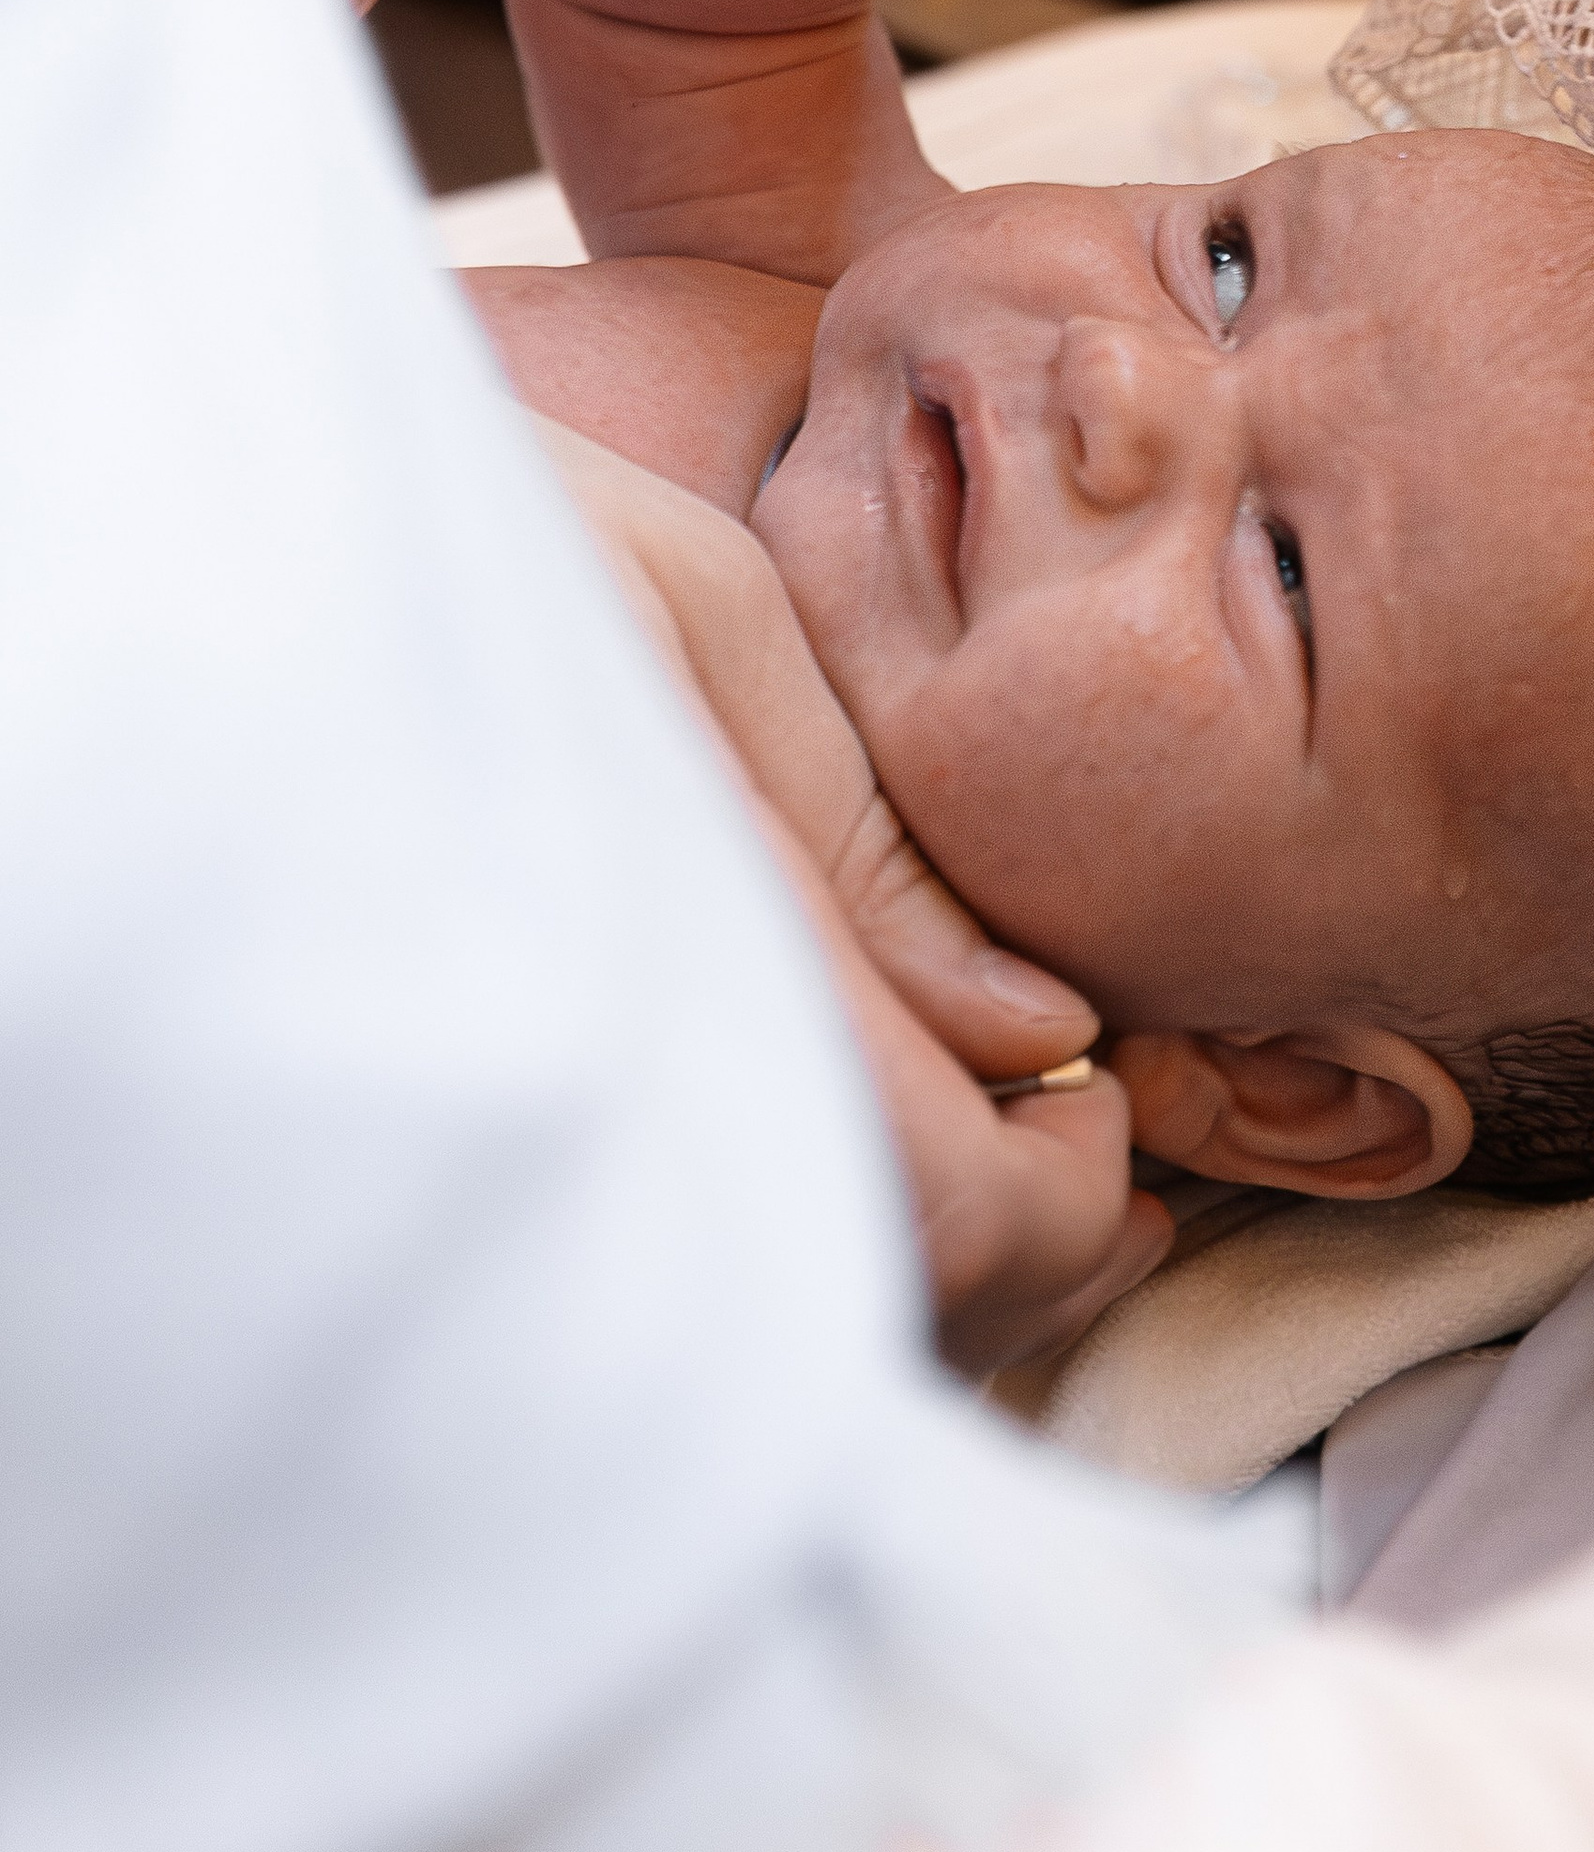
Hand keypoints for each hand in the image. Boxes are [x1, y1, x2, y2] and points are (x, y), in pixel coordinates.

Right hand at [533, 420, 1171, 1371]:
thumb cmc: (477, 532)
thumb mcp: (694, 610)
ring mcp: (533, 1142)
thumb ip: (868, 833)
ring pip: (794, 1319)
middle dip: (1025, 1251)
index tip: (1098, 1077)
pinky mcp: (483, 1139)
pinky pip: (688, 1282)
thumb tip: (1044, 1030)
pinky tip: (855, 1150)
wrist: (236, 551)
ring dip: (926, 1269)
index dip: (1063, 1184)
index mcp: (677, 953)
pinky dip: (812, 1252)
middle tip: (1085, 1129)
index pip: (942, 1199)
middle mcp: (604, 1094)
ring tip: (1004, 1152)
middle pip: (884, 1302)